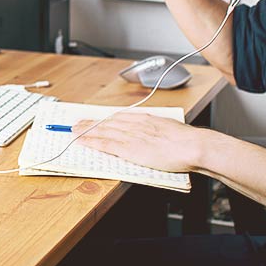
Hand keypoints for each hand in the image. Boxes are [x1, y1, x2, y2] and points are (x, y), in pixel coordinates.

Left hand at [73, 111, 204, 172]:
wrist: (192, 145)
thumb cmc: (186, 141)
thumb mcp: (169, 128)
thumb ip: (158, 130)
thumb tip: (154, 135)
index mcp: (145, 119)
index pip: (118, 117)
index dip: (104, 119)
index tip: (95, 120)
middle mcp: (135, 124)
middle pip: (107, 122)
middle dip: (90, 123)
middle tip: (76, 124)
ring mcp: (131, 136)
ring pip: (103, 131)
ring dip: (86, 131)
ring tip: (73, 131)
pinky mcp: (129, 148)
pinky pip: (105, 144)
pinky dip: (91, 142)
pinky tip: (81, 141)